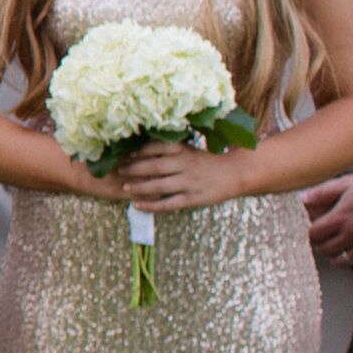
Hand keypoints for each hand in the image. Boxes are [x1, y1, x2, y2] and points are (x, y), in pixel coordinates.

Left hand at [108, 142, 246, 214]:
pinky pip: (168, 204)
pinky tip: (137, 205)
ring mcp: (189, 183)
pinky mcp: (192, 199)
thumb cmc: (204, 161)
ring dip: (140, 187)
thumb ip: (168, 149)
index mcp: (184, 151)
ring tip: (125, 187)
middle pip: (155, 167)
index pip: (157, 148)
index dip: (139, 151)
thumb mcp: (188, 150)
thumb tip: (138, 147)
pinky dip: (151, 206)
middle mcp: (185, 165)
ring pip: (160, 186)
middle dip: (134, 168)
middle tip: (119, 169)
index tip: (123, 153)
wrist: (233, 174)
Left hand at [302, 172, 352, 274]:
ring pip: (342, 262)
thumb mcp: (349, 183)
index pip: (313, 235)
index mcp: (340, 218)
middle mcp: (352, 235)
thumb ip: (323, 192)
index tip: (316, 232)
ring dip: (338, 257)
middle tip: (328, 241)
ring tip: (341, 250)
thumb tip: (303, 199)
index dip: (312, 234)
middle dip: (324, 245)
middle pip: (326, 250)